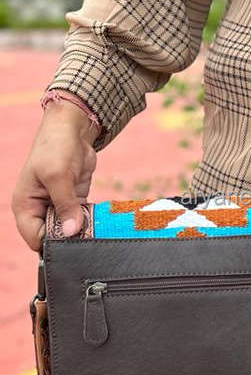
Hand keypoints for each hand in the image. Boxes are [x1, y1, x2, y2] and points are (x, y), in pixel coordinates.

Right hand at [12, 94, 98, 250]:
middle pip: (53, 237)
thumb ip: (65, 205)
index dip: (53, 244)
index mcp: (25, 206)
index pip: (35, 238)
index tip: (73, 240)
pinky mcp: (74, 202)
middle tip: (89, 234)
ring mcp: (57, 207)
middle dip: (70, 238)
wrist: (72, 130)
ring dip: (83, 231)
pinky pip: (82, 220)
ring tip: (97, 227)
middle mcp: (39, 210)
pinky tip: (101, 220)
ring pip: (69, 230)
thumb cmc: (55, 148)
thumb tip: (71, 232)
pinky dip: (91, 221)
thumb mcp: (58, 176)